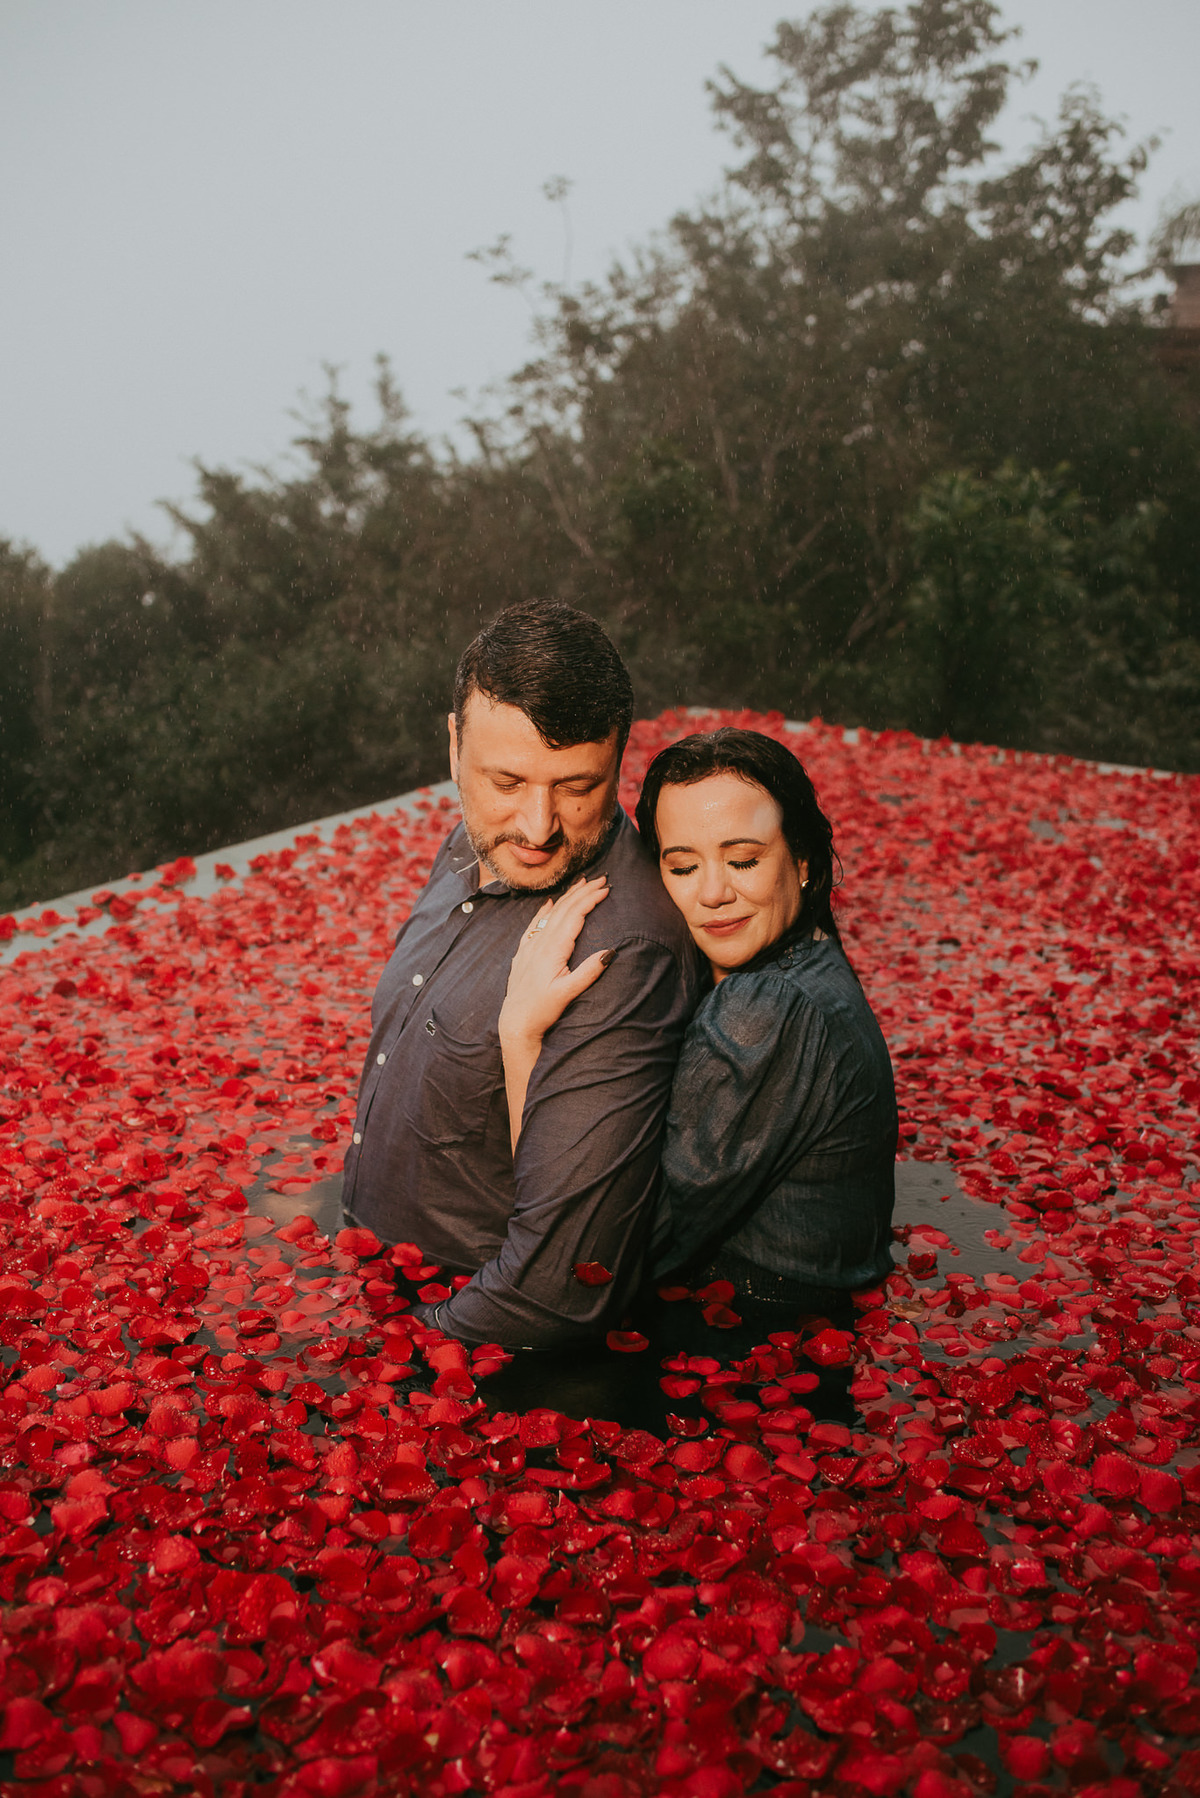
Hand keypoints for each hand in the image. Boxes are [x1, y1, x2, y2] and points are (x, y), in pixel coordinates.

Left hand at [500, 875, 613, 1047]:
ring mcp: (530, 946)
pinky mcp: (524, 953)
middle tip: (600, 878)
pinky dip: (544, 910)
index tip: (606, 888)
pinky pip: (534, 924)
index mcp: (553, 950)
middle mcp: (540, 943)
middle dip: (582, 892)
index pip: (574, 916)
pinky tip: (549, 902)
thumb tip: (610, 952)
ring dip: (567, 897)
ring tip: (580, 883)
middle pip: (563, 909)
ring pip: (550, 914)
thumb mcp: (568, 993)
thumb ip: (588, 972)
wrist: (516, 1022)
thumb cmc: (542, 1010)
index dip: (590, 899)